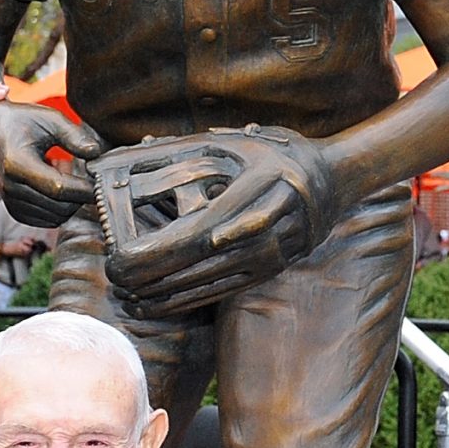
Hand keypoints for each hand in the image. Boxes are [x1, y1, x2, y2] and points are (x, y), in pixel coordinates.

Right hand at [0, 102, 103, 229]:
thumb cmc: (22, 121)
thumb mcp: (50, 119)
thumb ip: (75, 136)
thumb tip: (97, 153)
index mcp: (18, 163)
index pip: (59, 188)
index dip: (85, 189)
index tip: (102, 182)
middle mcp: (11, 186)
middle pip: (60, 206)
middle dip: (81, 196)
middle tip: (88, 176)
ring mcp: (11, 200)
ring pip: (56, 216)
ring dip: (71, 202)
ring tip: (69, 177)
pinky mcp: (15, 209)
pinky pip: (47, 220)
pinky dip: (60, 209)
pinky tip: (59, 189)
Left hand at [98, 127, 337, 315]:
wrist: (333, 182)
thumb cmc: (276, 154)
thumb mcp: (237, 144)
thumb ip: (186, 151)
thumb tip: (134, 155)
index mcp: (260, 188)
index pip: (199, 229)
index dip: (159, 248)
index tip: (124, 256)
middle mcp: (269, 226)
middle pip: (201, 261)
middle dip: (153, 274)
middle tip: (114, 278)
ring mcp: (272, 253)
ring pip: (210, 281)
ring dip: (165, 293)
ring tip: (128, 296)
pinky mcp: (269, 271)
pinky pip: (222, 290)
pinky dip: (187, 298)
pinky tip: (159, 303)